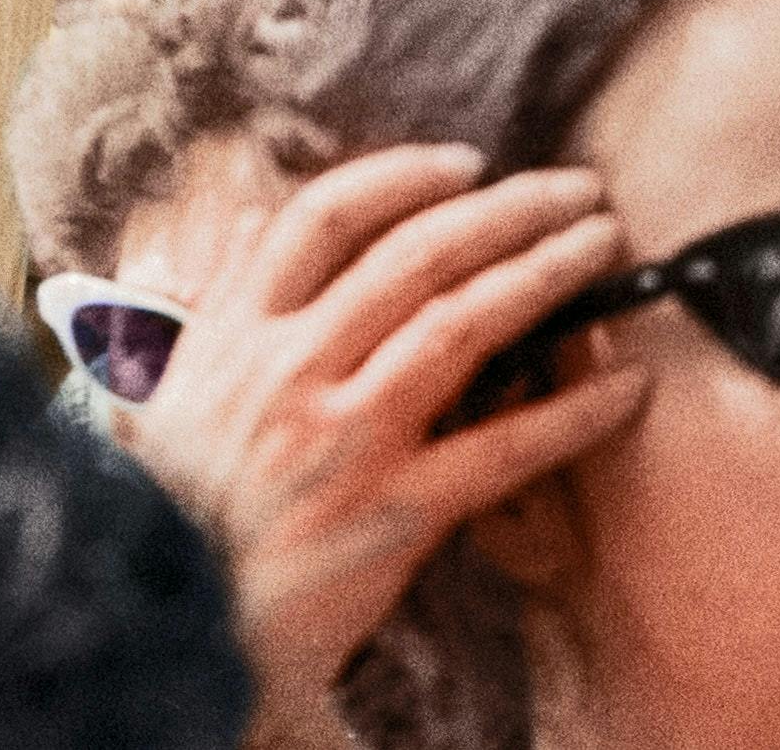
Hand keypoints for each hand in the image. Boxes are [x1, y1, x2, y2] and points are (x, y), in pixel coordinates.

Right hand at [126, 144, 649, 732]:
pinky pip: (505, 447)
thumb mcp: (151, 392)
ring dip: (544, 273)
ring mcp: (349, 437)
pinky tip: (627, 386)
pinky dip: (574, 411)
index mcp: (232, 334)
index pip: (320, 220)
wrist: (171, 616)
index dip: (399, 177)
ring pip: (463, 325)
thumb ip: (194, 313)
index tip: (464, 163)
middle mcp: (291, 368)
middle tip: (574, 190)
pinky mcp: (398, 511)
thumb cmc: (162, 511)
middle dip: (506, 210)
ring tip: (602, 247)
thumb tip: (223, 230)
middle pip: (413, 256)